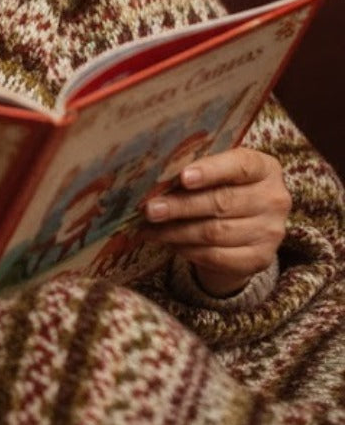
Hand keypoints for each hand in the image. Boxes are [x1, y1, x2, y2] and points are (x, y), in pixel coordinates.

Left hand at [142, 147, 289, 296]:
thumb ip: (195, 166)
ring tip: (150, 227)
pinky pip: (218, 257)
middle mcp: (274, 199)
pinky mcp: (261, 259)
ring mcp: (271, 232)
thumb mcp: (216, 168)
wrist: (244, 221)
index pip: (240, 166)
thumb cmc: (221, 183)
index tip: (182, 177)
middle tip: (150, 209)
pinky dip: (189, 250)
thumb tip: (155, 174)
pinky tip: (169, 242)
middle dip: (180, 206)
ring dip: (177, 231)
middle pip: (221, 202)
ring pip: (215, 232)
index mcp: (265, 168)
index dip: (210, 171)